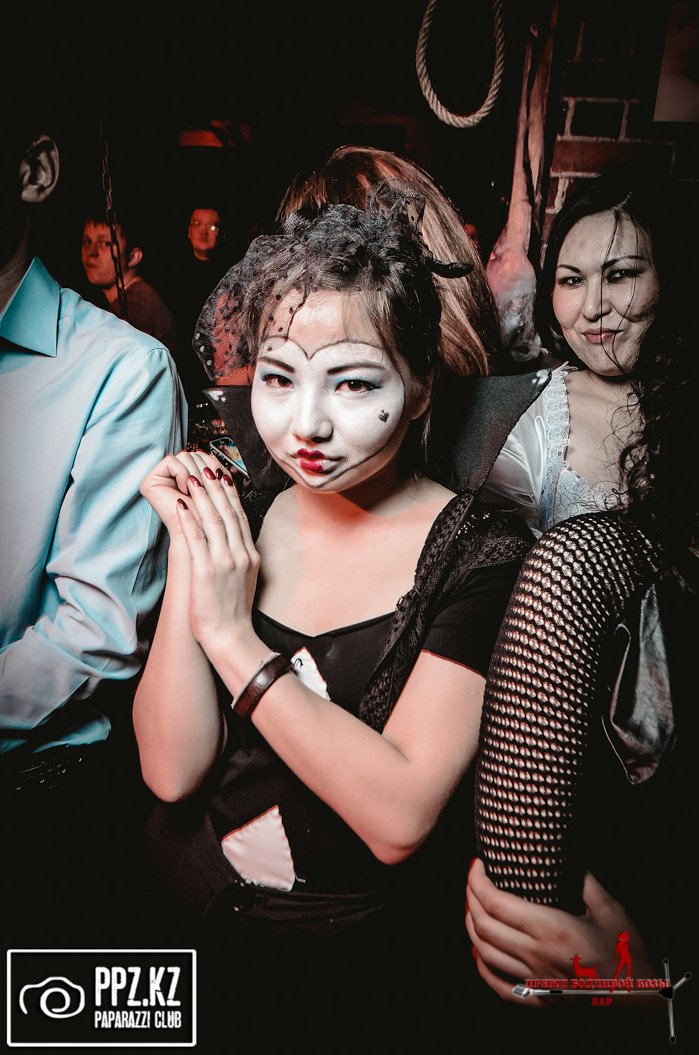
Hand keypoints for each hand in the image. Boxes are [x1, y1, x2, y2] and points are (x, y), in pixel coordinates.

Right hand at [140, 450, 225, 539]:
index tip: (216, 483)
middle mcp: (171, 475)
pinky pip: (172, 461)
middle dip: (205, 471)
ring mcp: (160, 478)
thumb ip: (216, 471)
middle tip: (203, 490)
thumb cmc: (207, 517)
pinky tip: (183, 490)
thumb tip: (214, 457)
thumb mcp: (216, 489)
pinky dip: (182, 474)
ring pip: (185, 456)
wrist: (197, 537)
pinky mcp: (150, 481)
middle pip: (194, 454)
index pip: (203, 456)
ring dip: (195, 474)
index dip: (214, 466)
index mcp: (185, 475)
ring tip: (194, 492)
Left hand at [175, 459, 260, 650]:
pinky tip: (181, 504)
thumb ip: (239, 556)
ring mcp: (224, 562)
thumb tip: (232, 539)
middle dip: (215, 485)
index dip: (229, 491)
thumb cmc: (233, 612)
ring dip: (202, 495)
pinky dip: (190, 519)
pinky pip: (197, 539)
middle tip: (205, 464)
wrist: (231, 637)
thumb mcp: (244, 578)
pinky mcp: (206, 571)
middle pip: (228, 511)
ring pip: (213, 520)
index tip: (220, 473)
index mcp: (249, 554)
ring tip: (192, 476)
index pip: (239, 515)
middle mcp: (240, 554)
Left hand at [465, 858, 653, 1005]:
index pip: (495, 903)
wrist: (643, 1001)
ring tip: (473, 907)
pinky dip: (482, 966)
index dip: (477, 880)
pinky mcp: (541, 999)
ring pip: (485, 953)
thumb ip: (585, 881)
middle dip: (470, 897)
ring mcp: (535, 981)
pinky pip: (499, 986)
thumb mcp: (610, 910)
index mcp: (551, 929)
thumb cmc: (629, 954)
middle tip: (473, 879)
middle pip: (483, 925)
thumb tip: (569, 857)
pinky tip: (478, 952)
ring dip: (471, 927)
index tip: (478, 863)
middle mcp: (536, 956)